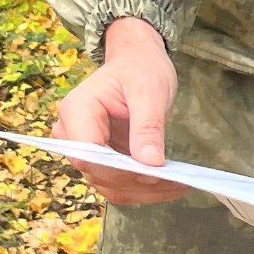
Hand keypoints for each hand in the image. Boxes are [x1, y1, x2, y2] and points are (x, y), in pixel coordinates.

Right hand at [50, 17, 184, 206]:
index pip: (90, 154)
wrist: (136, 61)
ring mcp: (86, 150)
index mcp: (77, 111)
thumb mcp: (150, 91)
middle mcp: (73, 135)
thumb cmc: (140, 68)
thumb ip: (148, 127)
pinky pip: (117, 184)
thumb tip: (150, 164)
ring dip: (143, 192)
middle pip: (99, 173)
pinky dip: (142, 189)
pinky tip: (170, 185)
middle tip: (179, 183)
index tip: (156, 174)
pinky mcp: (102, 160)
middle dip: (138, 183)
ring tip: (180, 186)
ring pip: (109, 185)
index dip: (120, 170)